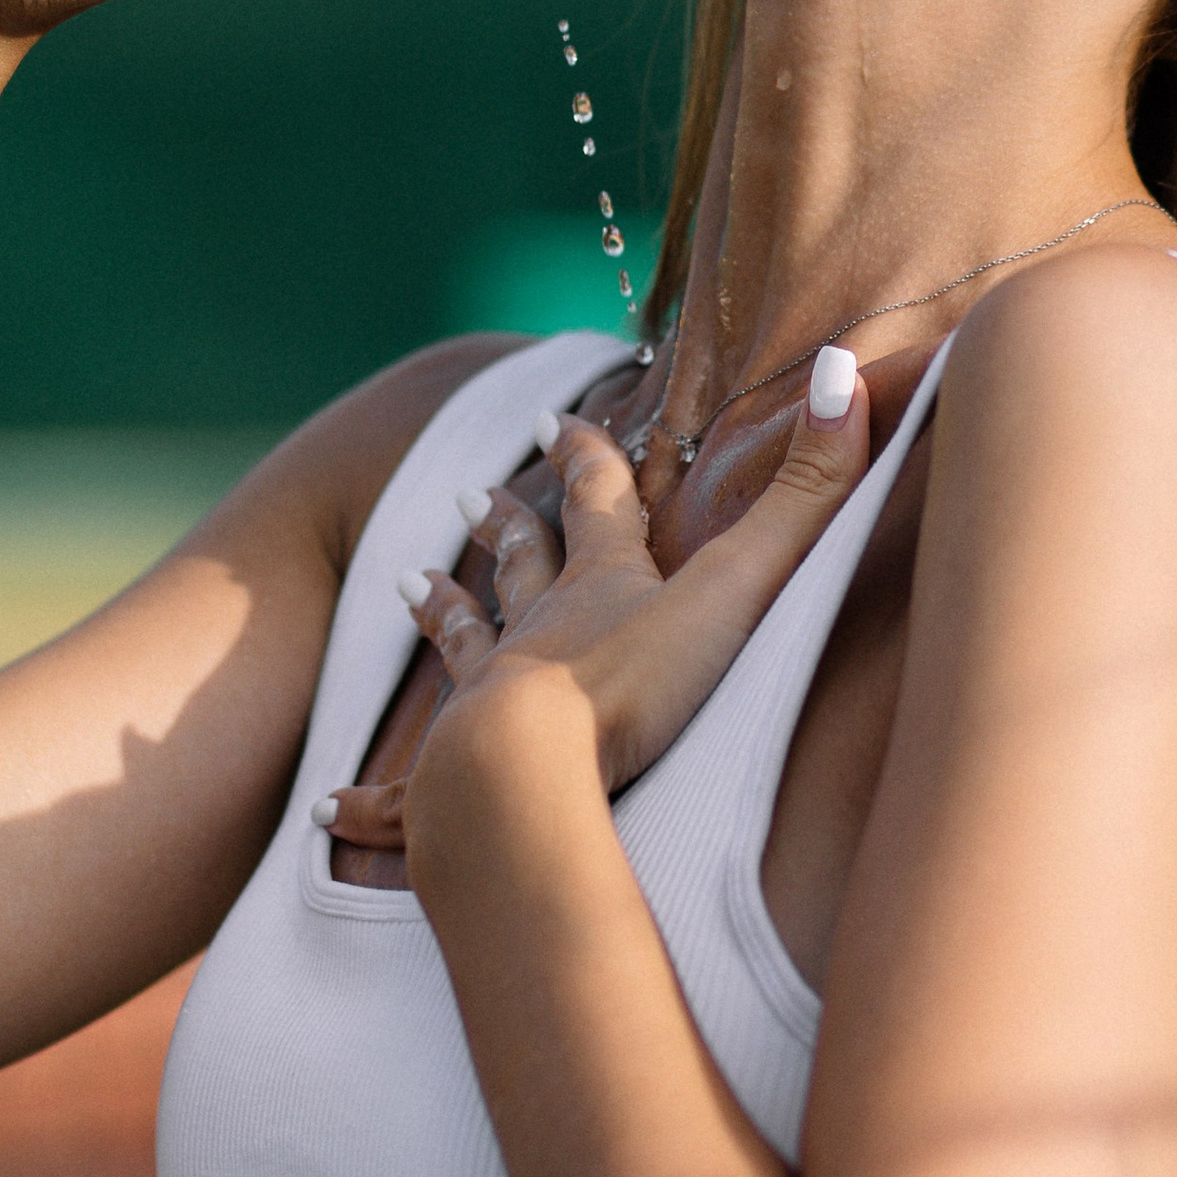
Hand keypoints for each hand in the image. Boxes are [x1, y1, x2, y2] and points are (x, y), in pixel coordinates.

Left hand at [317, 356, 875, 876]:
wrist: (528, 773)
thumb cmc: (637, 686)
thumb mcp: (741, 585)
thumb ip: (808, 493)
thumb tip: (844, 370)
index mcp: (603, 587)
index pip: (595, 504)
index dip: (582, 458)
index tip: (554, 419)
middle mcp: (538, 635)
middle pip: (519, 567)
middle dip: (503, 528)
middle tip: (467, 496)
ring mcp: (488, 704)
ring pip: (462, 648)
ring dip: (442, 615)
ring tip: (409, 586)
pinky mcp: (452, 785)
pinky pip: (404, 794)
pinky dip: (370, 800)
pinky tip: (332, 806)